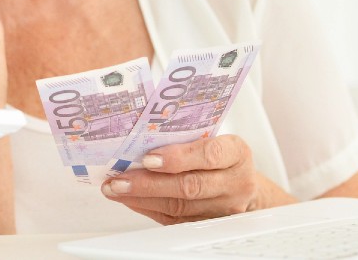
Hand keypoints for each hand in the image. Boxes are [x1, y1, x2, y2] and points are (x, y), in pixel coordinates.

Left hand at [100, 135, 272, 223]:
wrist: (242, 184)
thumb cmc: (221, 155)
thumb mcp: (213, 138)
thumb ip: (186, 136)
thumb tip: (139, 134)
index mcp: (236, 153)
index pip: (210, 154)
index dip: (179, 157)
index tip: (149, 158)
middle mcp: (234, 183)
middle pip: (190, 186)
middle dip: (150, 183)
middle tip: (120, 179)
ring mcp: (223, 208)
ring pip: (179, 206)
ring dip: (142, 198)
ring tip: (115, 189)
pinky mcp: (208, 224)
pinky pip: (174, 220)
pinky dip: (147, 208)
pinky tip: (128, 199)